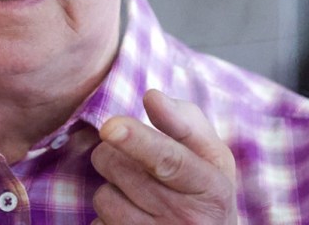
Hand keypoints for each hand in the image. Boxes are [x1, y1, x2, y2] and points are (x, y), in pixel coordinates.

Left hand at [90, 89, 237, 223]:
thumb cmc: (205, 190)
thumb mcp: (211, 156)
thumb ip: (185, 122)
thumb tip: (152, 97)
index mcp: (211, 187)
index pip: (169, 159)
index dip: (137, 140)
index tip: (110, 126)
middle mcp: (187, 219)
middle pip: (121, 169)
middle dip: (115, 152)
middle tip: (133, 159)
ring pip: (104, 197)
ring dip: (112, 188)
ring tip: (139, 194)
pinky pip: (96, 224)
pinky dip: (106, 217)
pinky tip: (132, 219)